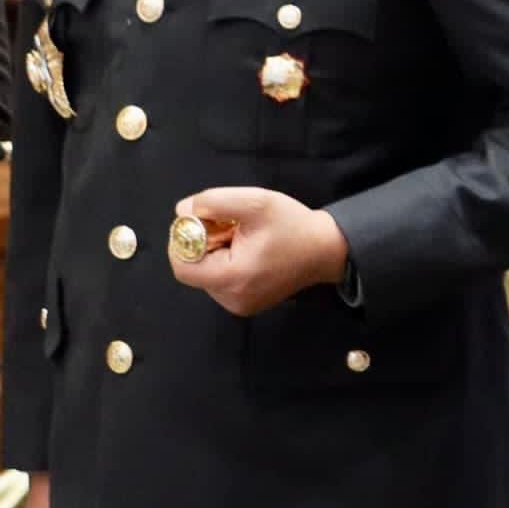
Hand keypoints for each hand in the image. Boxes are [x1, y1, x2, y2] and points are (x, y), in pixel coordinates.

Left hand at [165, 188, 348, 315]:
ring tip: (241, 239)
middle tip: (227, 227)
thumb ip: (213, 201)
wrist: (326, 249)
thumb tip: (182, 211)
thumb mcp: (256, 202)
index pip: (182, 265)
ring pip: (204, 275)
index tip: (205, 222)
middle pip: (192, 270)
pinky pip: (218, 282)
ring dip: (213, 253)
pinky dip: (223, 263)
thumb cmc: (294, 226)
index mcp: (233, 278)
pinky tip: (245, 252)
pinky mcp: (244, 304)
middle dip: (202, 244)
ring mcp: (239, 305)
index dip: (184, 240)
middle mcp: (232, 299)